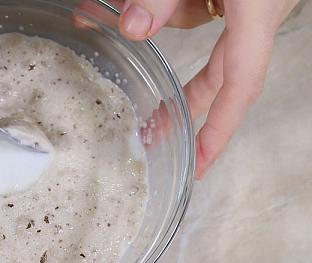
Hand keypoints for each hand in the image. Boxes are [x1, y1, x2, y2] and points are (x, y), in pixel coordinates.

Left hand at [81, 0, 298, 178]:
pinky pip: (188, 2)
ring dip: (148, 18)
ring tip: (90, 10)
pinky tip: (109, 1)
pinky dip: (157, 2)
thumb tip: (130, 28)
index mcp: (256, 11)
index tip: (199, 163)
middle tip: (149, 132)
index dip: (220, 128)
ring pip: (188, 21)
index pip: (240, 84)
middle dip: (179, 96)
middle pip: (215, 70)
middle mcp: (252, 11)